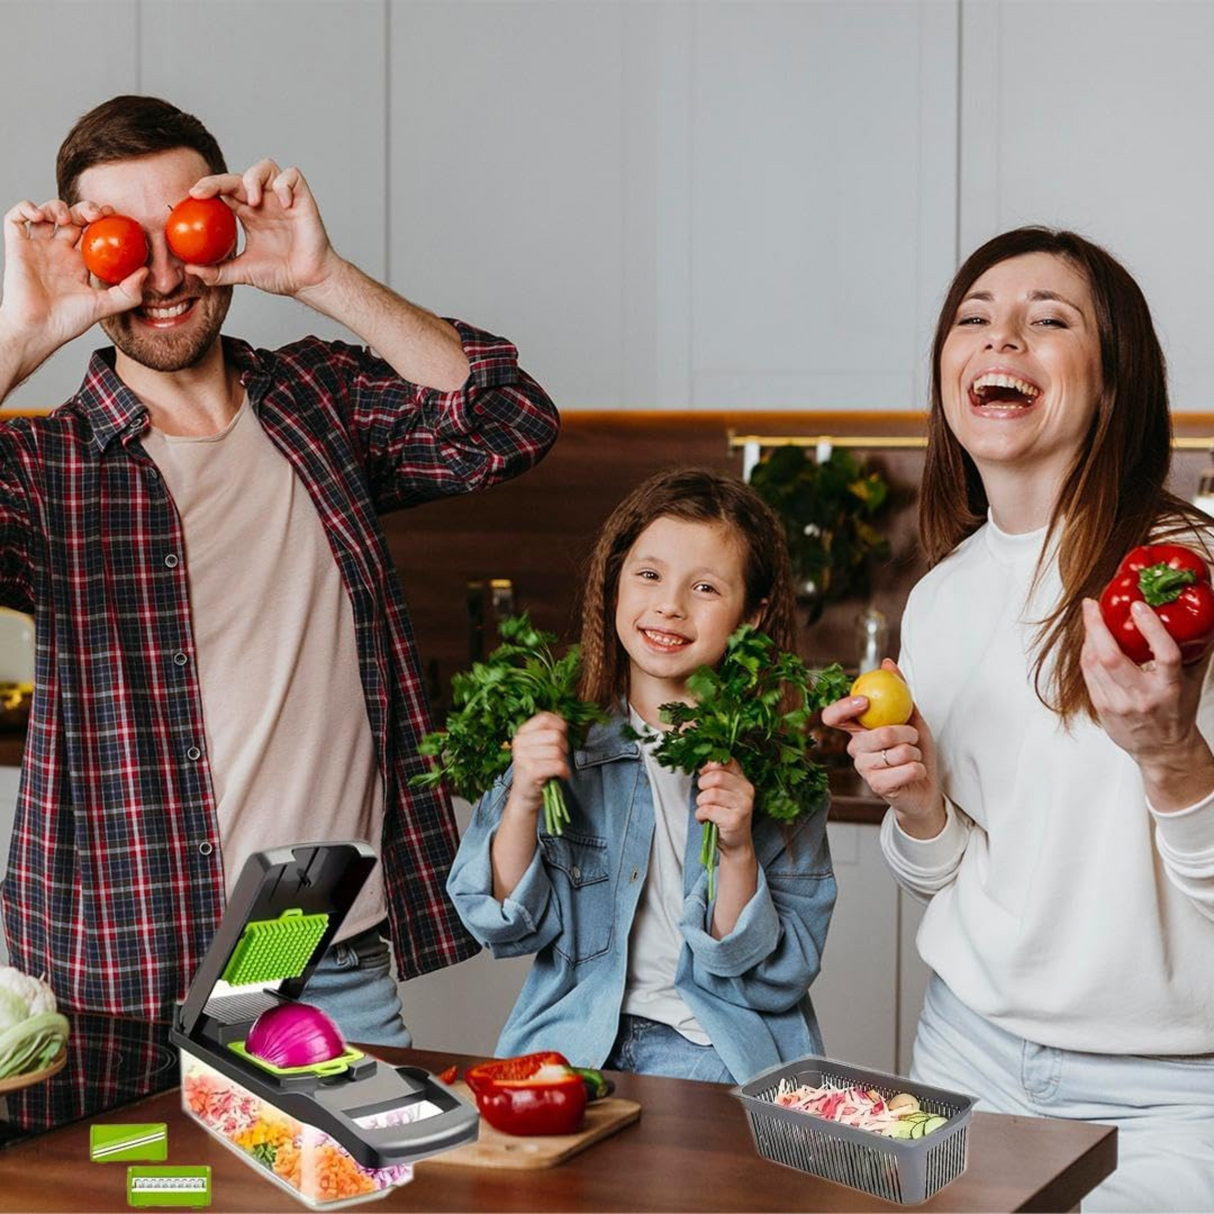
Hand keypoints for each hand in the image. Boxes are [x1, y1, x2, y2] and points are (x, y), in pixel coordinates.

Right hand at [0, 198, 146, 375]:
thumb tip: (145, 272)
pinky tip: (39, 216)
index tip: (114, 216)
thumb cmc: (67, 321)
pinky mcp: (17, 246)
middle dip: (85, 209)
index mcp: (79, 262)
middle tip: (96, 215)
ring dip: (57, 206)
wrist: (39, 329)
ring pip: (46, 212)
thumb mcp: (105, 306)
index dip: (102, 220)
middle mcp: (58, 251)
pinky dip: (26, 207)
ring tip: (67, 219)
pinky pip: (15, 217)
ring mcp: (37, 247)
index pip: (92, 232)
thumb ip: (128, 292)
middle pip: (73, 217)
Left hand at [183, 161, 340, 297]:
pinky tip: (284, 205)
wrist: (309, 282)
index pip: (224, 191)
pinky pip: (292, 176)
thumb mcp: (242, 273)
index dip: (208, 187)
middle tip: (205, 193)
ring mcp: (283, 198)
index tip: (192, 195)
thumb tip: (190, 270)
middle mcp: (264, 201)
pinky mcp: (302, 199)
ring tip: (253, 201)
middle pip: (238, 176)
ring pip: (265, 167)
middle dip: (219, 181)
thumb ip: (217, 272)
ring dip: (254, 178)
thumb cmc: (282, 275)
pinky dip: (285, 185)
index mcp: (248, 214)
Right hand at [503, 712, 569, 820]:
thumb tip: (563, 714)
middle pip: (555, 735)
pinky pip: (558, 765)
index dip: (560, 725)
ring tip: (556, 768)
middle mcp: (520, 743)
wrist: (525, 796)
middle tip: (558, 758)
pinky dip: (564, 772)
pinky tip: (560, 775)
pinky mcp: (530, 771)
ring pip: (558, 751)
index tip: (562, 735)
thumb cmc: (536, 770)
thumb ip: (549, 731)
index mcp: (521, 733)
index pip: (545, 718)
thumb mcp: (538, 747)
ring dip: (563, 761)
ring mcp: (523, 757)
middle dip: (564, 748)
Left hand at [695, 758, 755, 856]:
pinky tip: (705, 819)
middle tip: (703, 796)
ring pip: (711, 794)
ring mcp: (743, 805)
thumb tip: (704, 765)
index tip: (704, 773)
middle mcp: (746, 791)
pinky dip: (700, 815)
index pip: (727, 762)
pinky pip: (708, 810)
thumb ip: (717, 777)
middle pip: (716, 776)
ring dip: (701, 803)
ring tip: (705, 810)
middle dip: (703, 785)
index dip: (710, 766)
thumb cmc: (726, 817)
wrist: (736, 844)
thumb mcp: (725, 794)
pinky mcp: (735, 820)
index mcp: (744, 781)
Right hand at [821, 658, 944, 833]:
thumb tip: (887, 663)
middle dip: (906, 733)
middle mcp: (854, 749)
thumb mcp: (910, 717)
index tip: (865, 702)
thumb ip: (898, 692)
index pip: (833, 717)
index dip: (844, 707)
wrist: (925, 786)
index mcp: (857, 730)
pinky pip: (905, 770)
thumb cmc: (915, 750)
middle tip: (913, 737)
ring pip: (896, 752)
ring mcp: (864, 769)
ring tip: (913, 757)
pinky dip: (918, 768)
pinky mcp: (877, 786)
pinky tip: (914, 772)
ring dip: (915, 753)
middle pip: (877, 735)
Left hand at [1080, 596, 1209, 765]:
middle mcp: (1143, 696)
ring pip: (1094, 664)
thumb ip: (1193, 652)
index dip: (1151, 628)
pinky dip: (1086, 653)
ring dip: (1088, 636)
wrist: (1161, 749)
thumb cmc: (1176, 712)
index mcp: (1170, 688)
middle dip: (1097, 627)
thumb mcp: (1191, 682)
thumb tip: (1199, 618)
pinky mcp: (1102, 708)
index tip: (1139, 606)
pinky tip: (1090, 640)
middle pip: (1112, 658)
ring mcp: (1119, 704)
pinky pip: (1088, 674)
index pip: (1164, 655)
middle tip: (1092, 605)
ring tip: (1091, 617)